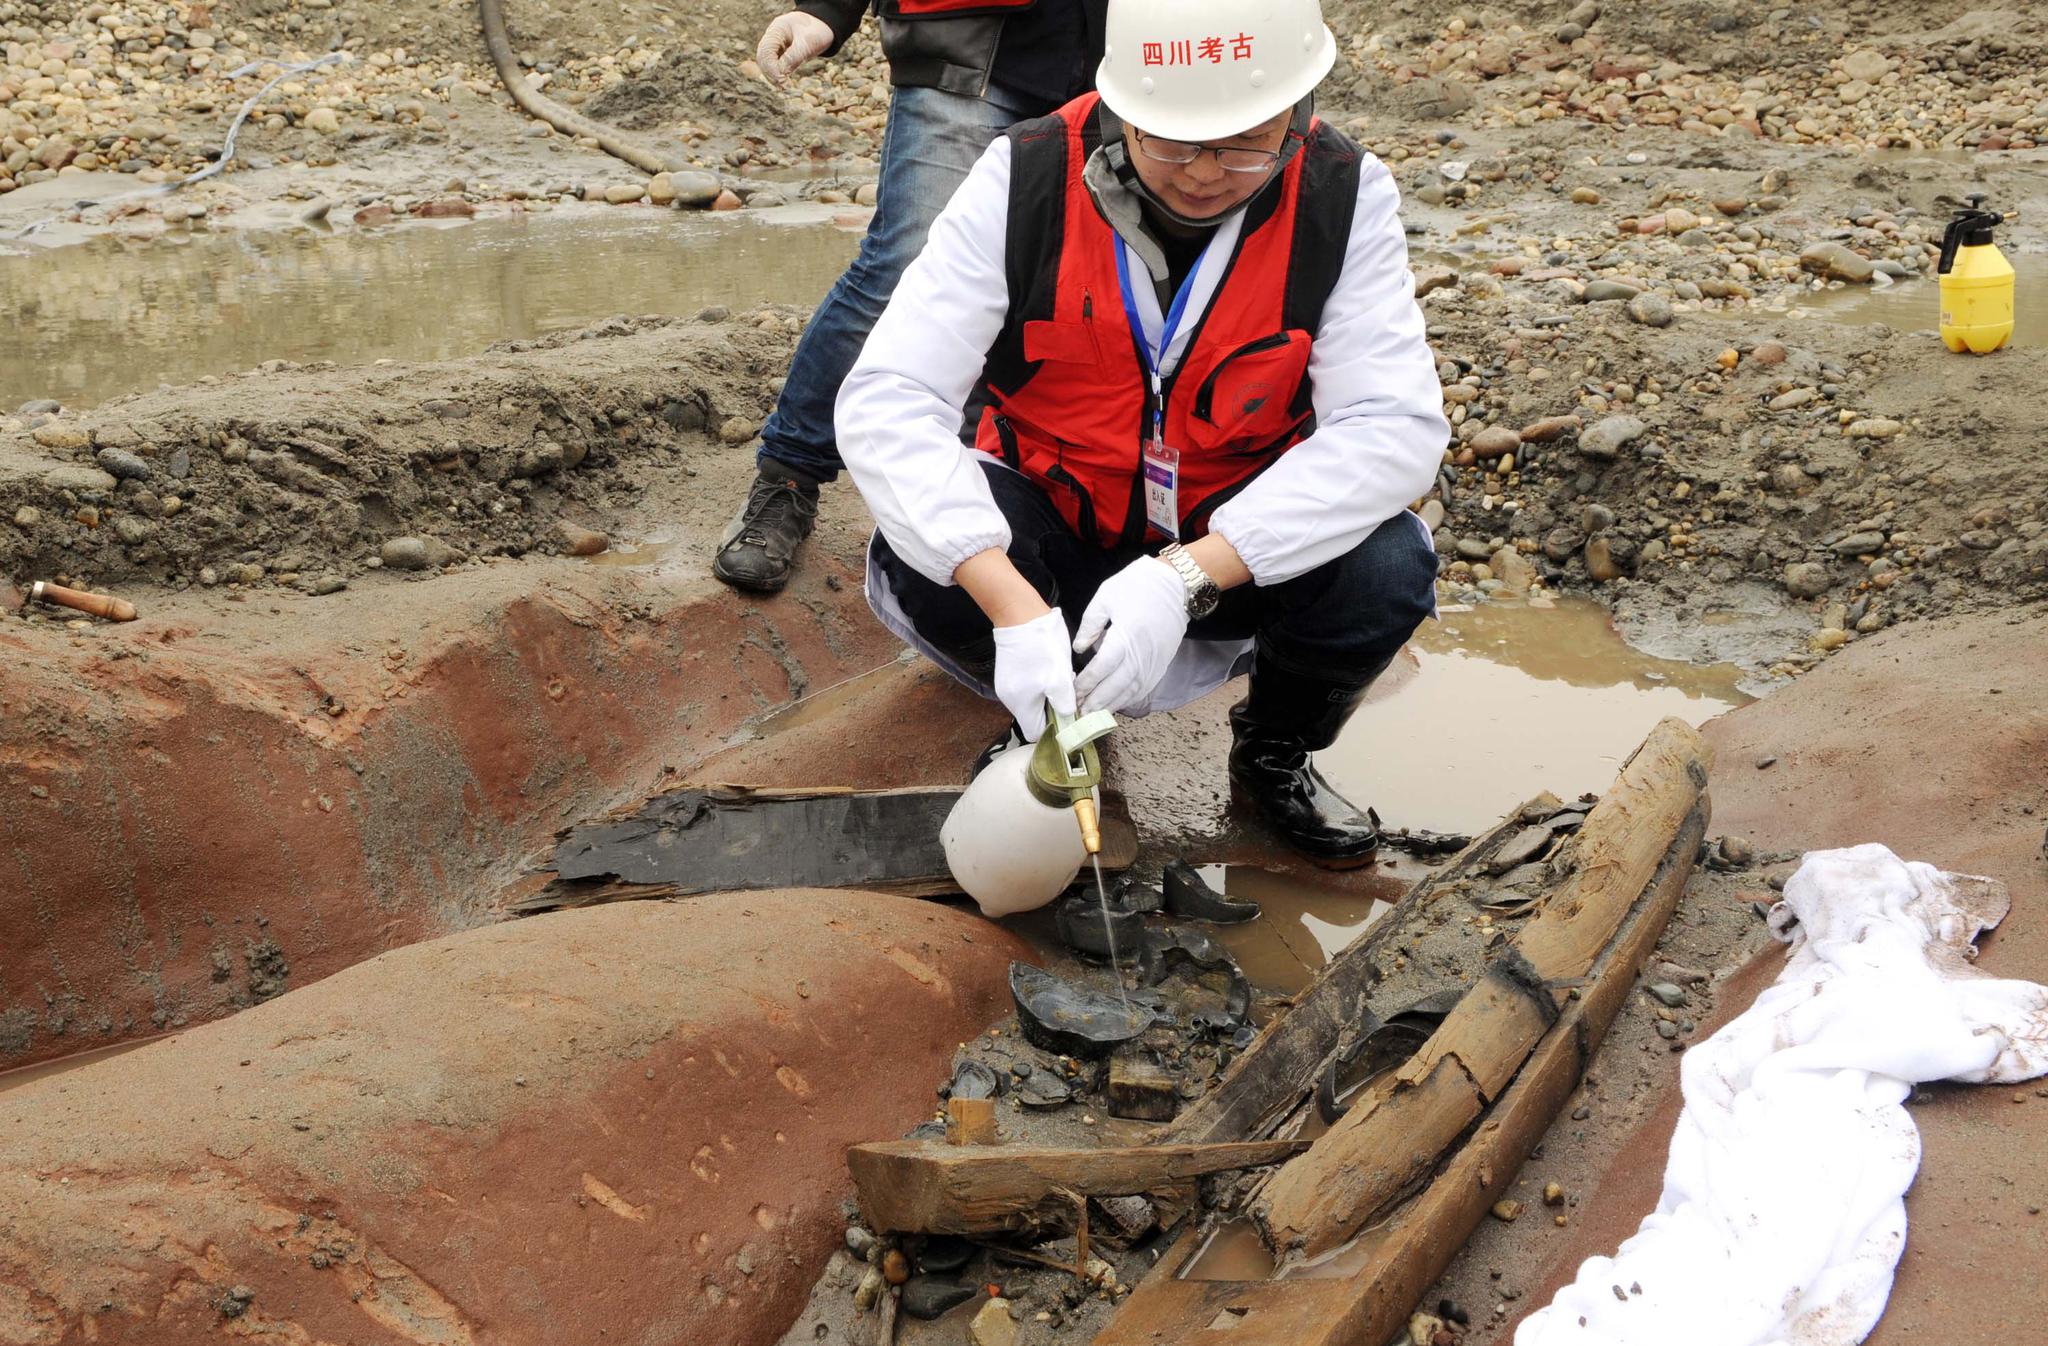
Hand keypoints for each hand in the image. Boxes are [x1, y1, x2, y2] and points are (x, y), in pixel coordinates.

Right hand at [754, 12, 833, 84]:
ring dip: (773, 76)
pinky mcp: (781, 53)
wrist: (824, 25)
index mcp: (776, 30)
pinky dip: (779, 74)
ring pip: (767, 63)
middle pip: (763, 58)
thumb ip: (793, 57)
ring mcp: (775, 45)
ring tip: (784, 87)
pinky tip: (785, 84)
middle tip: (783, 87)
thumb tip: (780, 74)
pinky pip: (775, 65)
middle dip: (770, 73)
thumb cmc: (817, 30)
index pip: (765, 51)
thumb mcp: (807, 43)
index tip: (781, 81)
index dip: (771, 68)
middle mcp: (772, 37)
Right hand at [992, 609, 1076, 741]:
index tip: (1066, 715)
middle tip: (1064, 688)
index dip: (1053, 728)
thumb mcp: (1060, 677)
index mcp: (1021, 704)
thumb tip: (1067, 719)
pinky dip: (1040, 683)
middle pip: (1034, 717)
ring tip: (1057, 674)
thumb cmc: (1041, 646)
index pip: (1035, 733)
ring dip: (1047, 693)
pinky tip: (1048, 667)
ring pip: (1032, 702)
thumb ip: (1064, 703)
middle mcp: (1009, 699)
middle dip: (1052, 707)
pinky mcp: (1009, 673)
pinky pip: (1027, 688)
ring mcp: (1006, 685)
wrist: (1021, 614)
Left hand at [1073, 557, 1190, 714]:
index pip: (1101, 668)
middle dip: (1096, 702)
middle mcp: (1141, 655)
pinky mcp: (1162, 663)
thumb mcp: (1106, 597)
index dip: (1086, 683)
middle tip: (1079, 713)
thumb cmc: (1138, 586)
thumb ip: (1090, 625)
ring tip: (1094, 714)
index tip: (1073, 692)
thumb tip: (1079, 648)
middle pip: (1115, 686)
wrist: (1176, 584)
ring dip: (1112, 705)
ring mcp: (1154, 662)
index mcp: (1125, 637)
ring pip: (1131, 691)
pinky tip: (1117, 704)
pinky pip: (1144, 687)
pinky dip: (1129, 698)